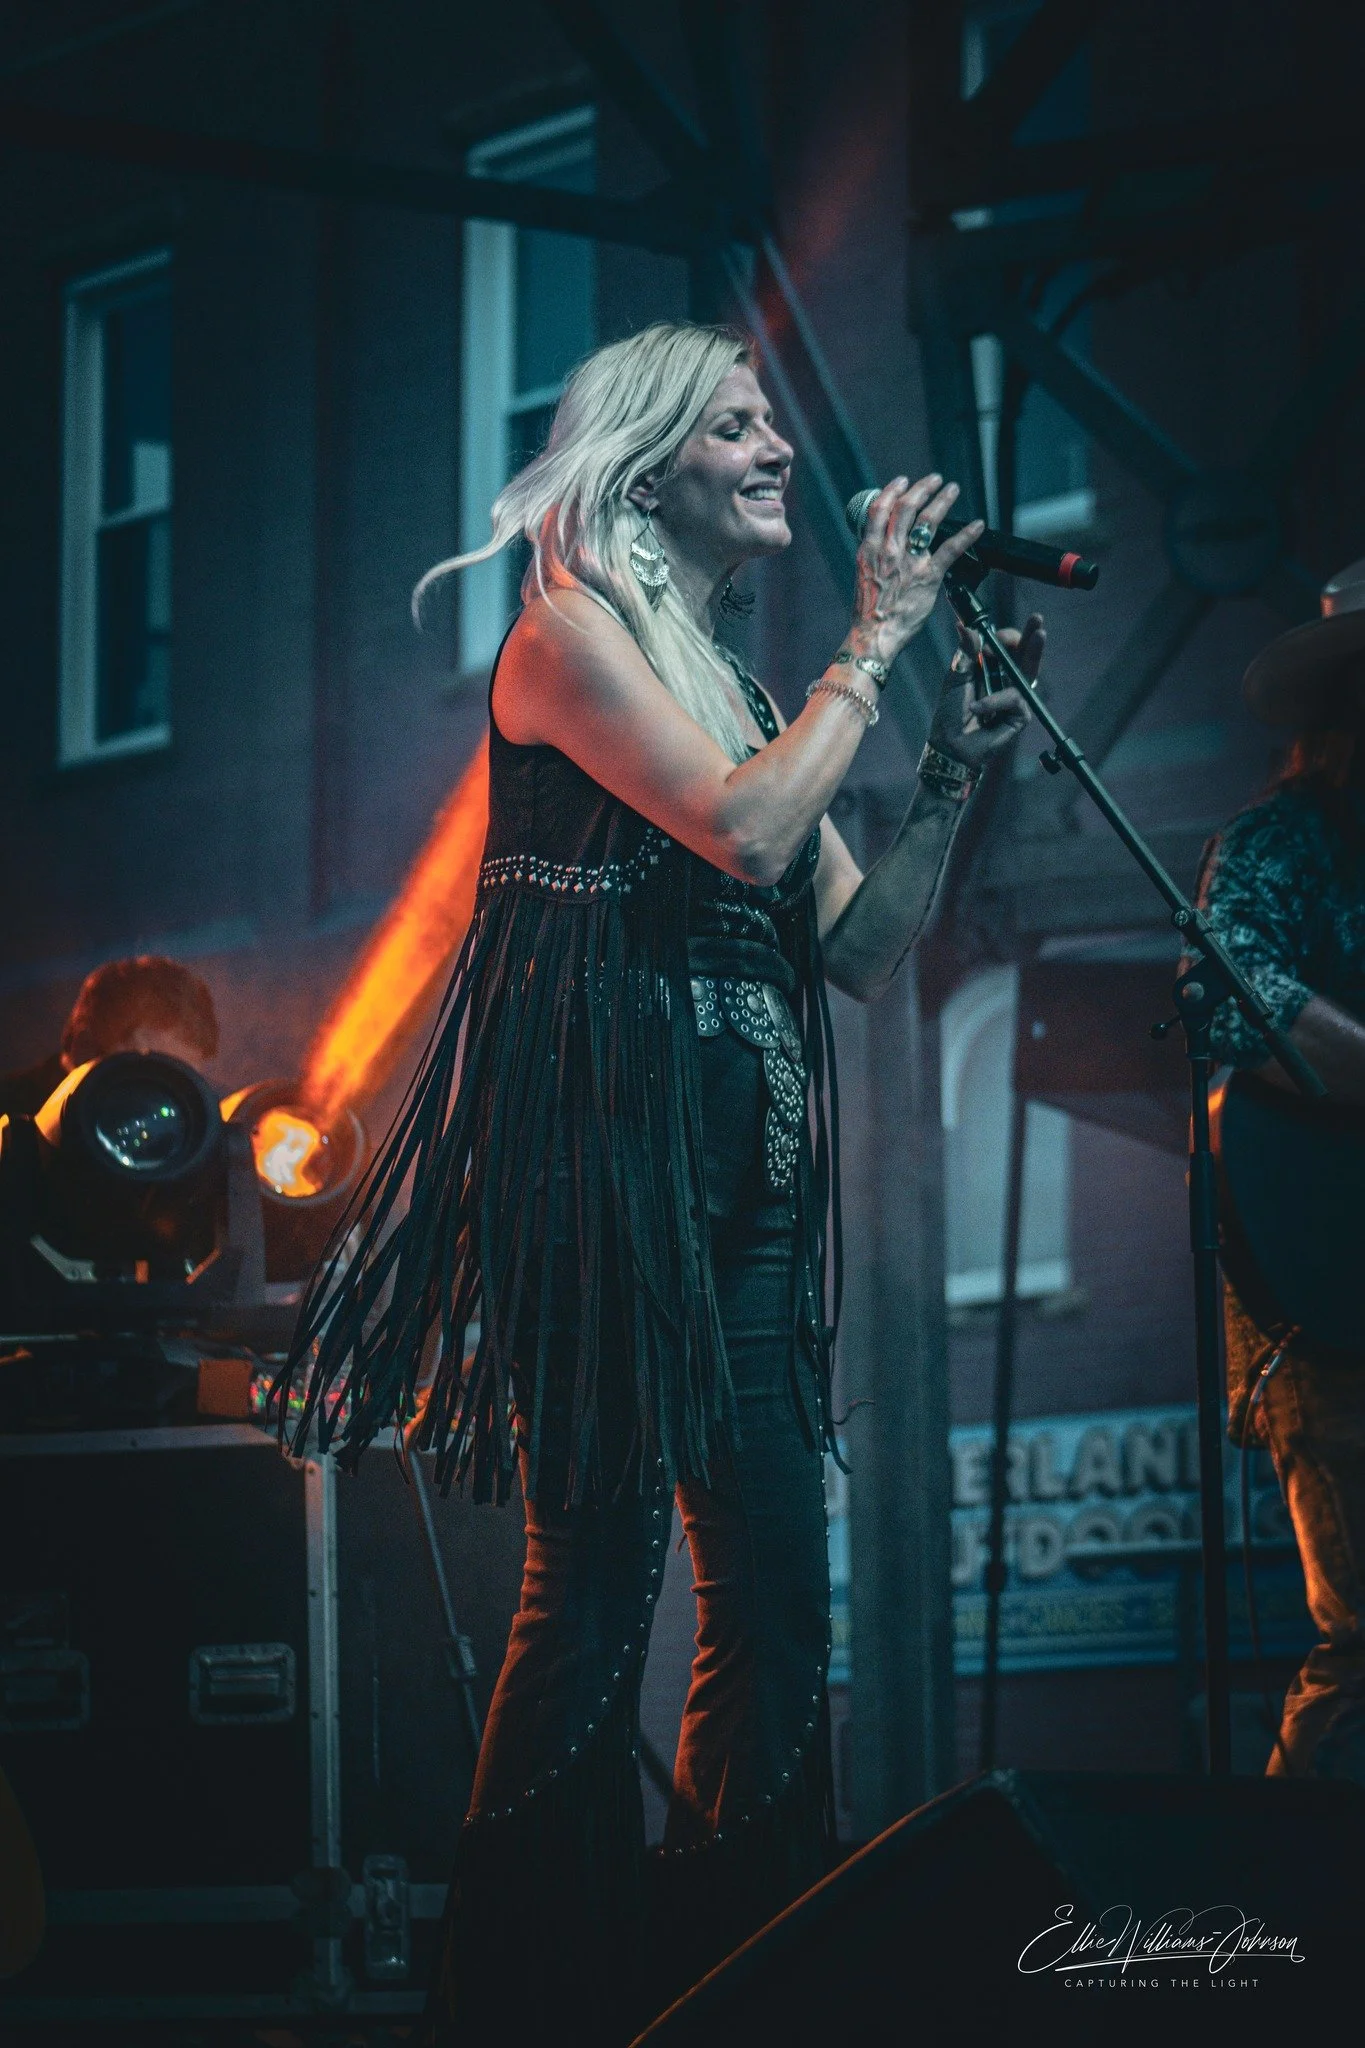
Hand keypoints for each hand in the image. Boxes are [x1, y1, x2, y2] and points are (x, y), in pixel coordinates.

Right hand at [846, 475, 983, 666]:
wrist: (874, 635)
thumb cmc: (869, 610)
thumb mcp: (863, 574)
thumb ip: (875, 554)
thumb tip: (883, 540)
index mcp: (870, 549)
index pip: (880, 509)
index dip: (893, 490)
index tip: (904, 481)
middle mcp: (890, 550)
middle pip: (907, 508)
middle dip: (922, 488)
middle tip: (934, 479)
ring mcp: (910, 562)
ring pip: (928, 521)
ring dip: (942, 501)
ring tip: (952, 489)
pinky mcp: (929, 576)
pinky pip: (951, 549)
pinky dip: (967, 534)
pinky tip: (978, 525)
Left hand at [928, 611, 1043, 771]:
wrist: (950, 743)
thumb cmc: (951, 712)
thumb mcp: (957, 677)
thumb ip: (965, 651)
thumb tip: (963, 625)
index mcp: (991, 669)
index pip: (1006, 647)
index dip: (1005, 637)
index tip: (995, 635)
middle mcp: (1006, 680)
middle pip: (1024, 655)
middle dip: (1032, 635)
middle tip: (1038, 619)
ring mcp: (1015, 698)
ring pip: (1029, 672)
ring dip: (1034, 652)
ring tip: (1040, 634)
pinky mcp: (1019, 716)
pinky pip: (1013, 699)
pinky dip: (994, 701)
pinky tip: (978, 708)